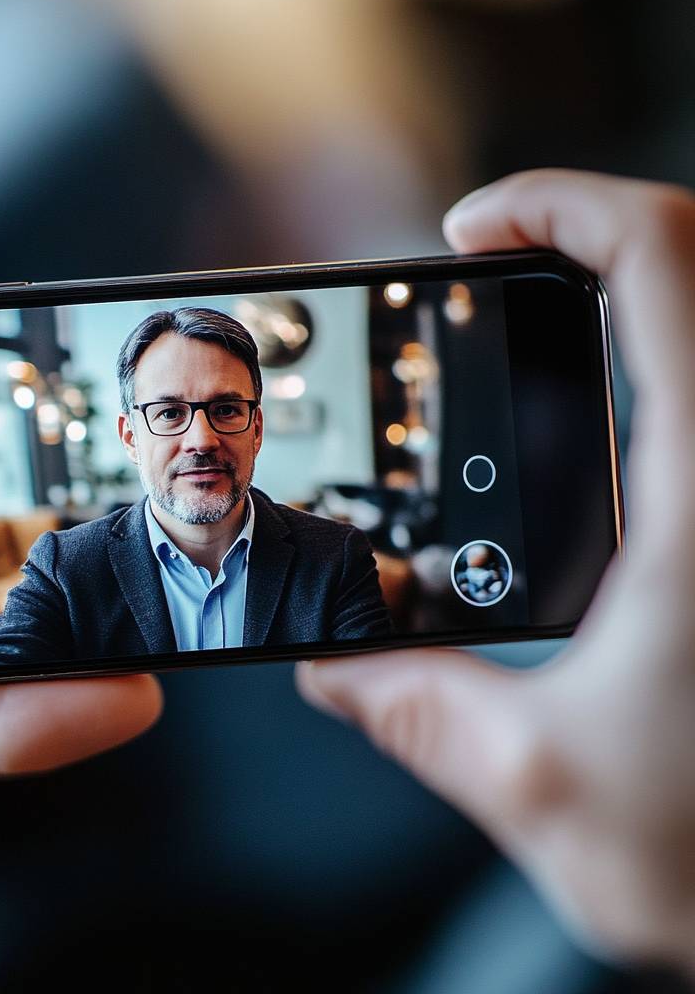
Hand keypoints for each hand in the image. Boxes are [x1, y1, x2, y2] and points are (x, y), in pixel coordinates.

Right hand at [298, 170, 694, 972]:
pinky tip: (611, 462)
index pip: (663, 262)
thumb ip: (419, 713)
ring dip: (635, 313)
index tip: (472, 230)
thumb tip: (334, 675)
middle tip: (498, 281)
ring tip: (542, 351)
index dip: (558, 208)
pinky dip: (662, 388)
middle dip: (591, 241)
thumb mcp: (545, 787)